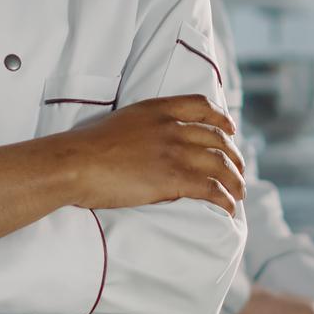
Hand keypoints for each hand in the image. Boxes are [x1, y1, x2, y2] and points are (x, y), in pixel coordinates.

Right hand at [58, 95, 244, 214]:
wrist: (74, 163)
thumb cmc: (85, 148)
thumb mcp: (120, 122)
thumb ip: (142, 128)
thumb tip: (149, 144)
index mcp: (157, 109)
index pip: (201, 105)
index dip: (221, 118)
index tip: (230, 130)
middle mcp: (171, 126)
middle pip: (217, 138)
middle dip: (233, 156)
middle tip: (239, 170)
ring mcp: (173, 151)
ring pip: (219, 164)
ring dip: (235, 180)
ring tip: (239, 193)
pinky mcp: (172, 178)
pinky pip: (210, 188)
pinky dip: (224, 199)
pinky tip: (227, 208)